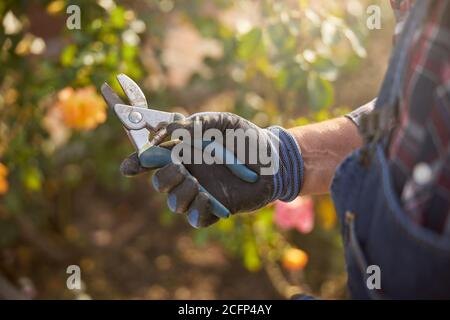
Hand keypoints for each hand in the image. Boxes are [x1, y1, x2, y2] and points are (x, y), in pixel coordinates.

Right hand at [122, 112, 303, 227]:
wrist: (272, 158)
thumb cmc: (246, 137)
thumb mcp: (221, 122)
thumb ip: (195, 123)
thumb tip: (169, 132)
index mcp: (183, 153)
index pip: (152, 160)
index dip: (136, 164)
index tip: (129, 167)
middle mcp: (188, 174)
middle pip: (159, 182)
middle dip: (163, 176)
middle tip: (180, 166)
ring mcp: (200, 193)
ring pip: (174, 203)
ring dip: (179, 192)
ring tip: (196, 182)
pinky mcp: (215, 209)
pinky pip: (195, 218)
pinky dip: (197, 209)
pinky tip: (208, 198)